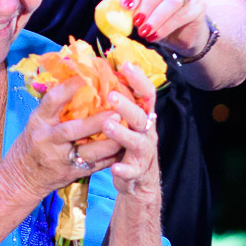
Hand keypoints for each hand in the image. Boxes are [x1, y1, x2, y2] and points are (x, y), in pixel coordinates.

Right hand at [5, 77, 124, 197]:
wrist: (21, 177)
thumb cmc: (32, 143)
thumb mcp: (36, 123)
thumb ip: (55, 109)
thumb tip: (80, 83)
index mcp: (38, 121)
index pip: (52, 101)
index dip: (69, 88)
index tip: (88, 77)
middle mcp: (47, 139)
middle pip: (72, 129)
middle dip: (96, 122)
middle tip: (117, 112)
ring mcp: (59, 158)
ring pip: (88, 152)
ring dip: (110, 142)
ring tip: (128, 131)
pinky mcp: (70, 173)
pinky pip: (95, 165)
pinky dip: (111, 157)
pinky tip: (124, 148)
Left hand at [98, 63, 160, 195]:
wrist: (139, 180)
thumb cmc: (127, 143)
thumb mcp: (126, 121)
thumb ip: (118, 103)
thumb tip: (99, 73)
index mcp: (142, 117)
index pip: (145, 94)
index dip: (139, 79)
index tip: (126, 65)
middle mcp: (146, 132)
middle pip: (141, 116)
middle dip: (127, 106)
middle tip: (112, 95)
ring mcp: (143, 152)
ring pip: (137, 142)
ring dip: (123, 134)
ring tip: (107, 125)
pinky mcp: (136, 171)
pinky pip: (131, 171)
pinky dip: (124, 169)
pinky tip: (115, 168)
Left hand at [121, 0, 208, 54]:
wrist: (180, 28)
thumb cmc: (154, 11)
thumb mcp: (139, 5)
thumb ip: (130, 3)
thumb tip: (114, 10)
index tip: (125, 5)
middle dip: (147, 2)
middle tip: (136, 20)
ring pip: (174, 0)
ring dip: (156, 17)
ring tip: (143, 31)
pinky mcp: (200, 6)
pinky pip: (182, 15)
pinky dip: (165, 27)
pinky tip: (154, 35)